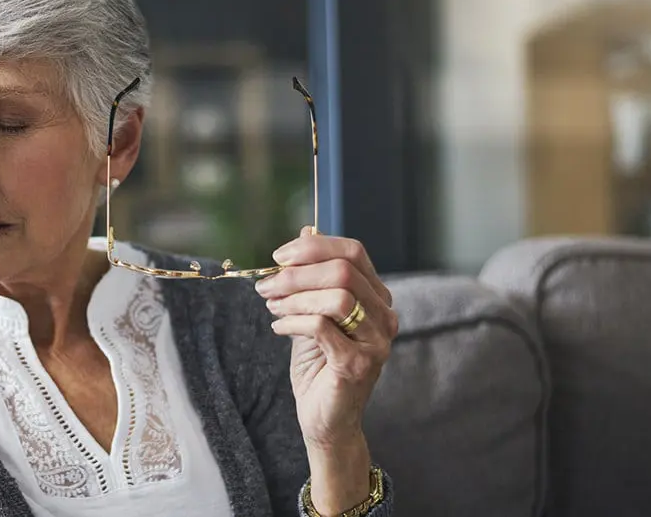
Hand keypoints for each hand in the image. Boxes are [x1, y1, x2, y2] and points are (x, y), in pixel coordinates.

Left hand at [255, 226, 396, 511]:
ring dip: (294, 297)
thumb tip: (307, 231)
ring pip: (336, 297)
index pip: (354, 252)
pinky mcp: (359, 364)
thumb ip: (312, 276)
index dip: (314, 247)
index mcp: (376, 298)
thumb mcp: (311, 312)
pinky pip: (322, 327)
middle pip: (344, 271)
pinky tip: (278, 328)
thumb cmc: (318, 365)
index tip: (278, 257)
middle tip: (266, 285)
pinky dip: (293, 322)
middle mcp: (384, 316)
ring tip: (271, 306)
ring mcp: (376, 341)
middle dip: (297, 273)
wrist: (324, 419)